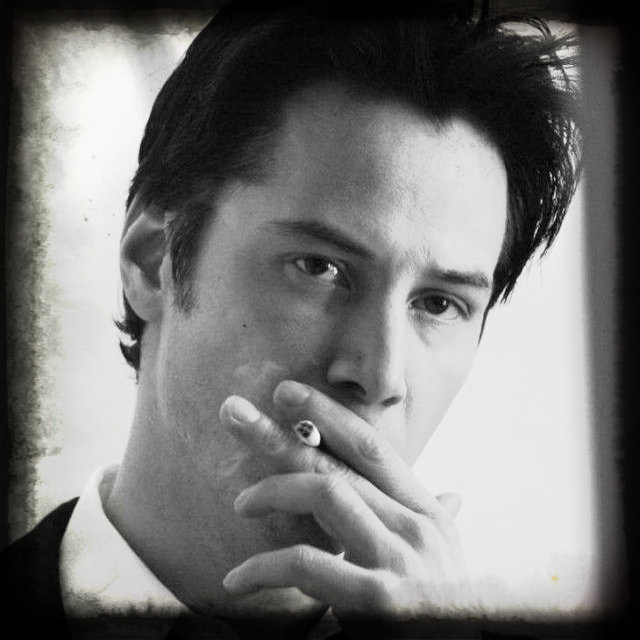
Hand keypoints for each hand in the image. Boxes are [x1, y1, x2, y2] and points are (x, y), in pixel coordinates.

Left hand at [218, 380, 471, 623]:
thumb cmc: (443, 613)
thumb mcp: (446, 563)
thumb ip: (438, 522)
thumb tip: (453, 496)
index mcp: (427, 512)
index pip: (371, 447)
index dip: (326, 415)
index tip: (286, 394)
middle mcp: (417, 526)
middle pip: (338, 463)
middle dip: (281, 434)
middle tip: (234, 411)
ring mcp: (401, 559)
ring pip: (326, 493)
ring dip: (273, 490)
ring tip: (241, 503)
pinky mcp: (382, 601)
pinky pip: (309, 564)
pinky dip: (265, 568)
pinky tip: (237, 579)